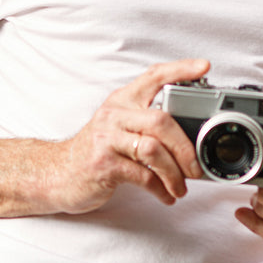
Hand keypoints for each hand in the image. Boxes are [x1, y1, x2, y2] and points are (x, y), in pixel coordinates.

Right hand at [44, 59, 209, 214]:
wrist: (58, 173)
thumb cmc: (97, 150)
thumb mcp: (118, 125)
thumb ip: (146, 122)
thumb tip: (191, 135)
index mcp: (122, 100)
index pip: (154, 76)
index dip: (180, 69)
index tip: (203, 67)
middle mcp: (114, 114)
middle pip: (161, 120)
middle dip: (185, 147)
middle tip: (195, 168)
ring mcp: (107, 139)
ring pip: (153, 149)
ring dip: (174, 173)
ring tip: (180, 187)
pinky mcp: (103, 164)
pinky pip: (141, 175)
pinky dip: (160, 188)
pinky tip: (165, 195)